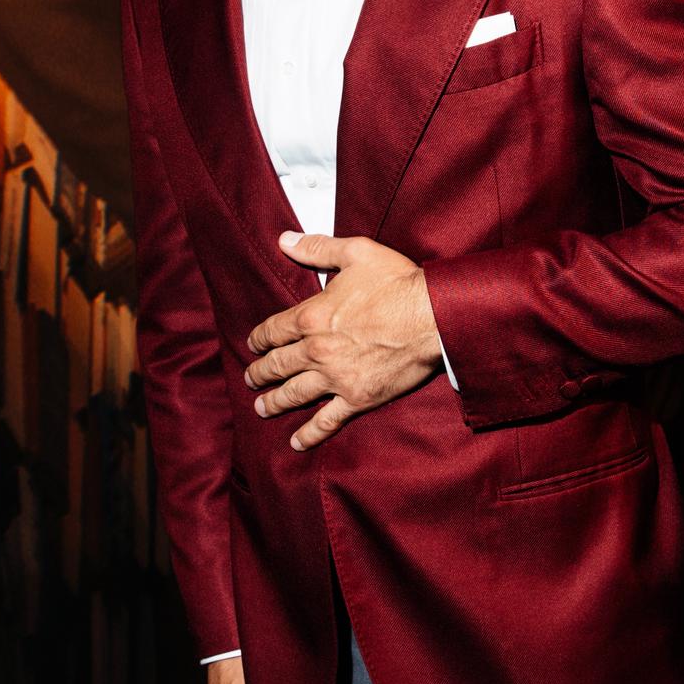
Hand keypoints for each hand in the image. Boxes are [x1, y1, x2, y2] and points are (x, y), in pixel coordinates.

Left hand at [244, 232, 443, 449]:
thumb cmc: (399, 284)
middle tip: (251, 378)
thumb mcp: (356, 253)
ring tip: (262, 407)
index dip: (259, 339)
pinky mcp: (357, 397)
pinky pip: (327, 420)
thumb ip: (317, 248)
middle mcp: (316, 350)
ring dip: (274, 402)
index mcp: (311, 315)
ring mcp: (335, 377)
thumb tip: (284, 240)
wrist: (433, 317)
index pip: (273, 330)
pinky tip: (297, 442)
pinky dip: (310, 433)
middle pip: (278, 364)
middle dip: (260, 372)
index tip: (253, 345)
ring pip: (294, 393)